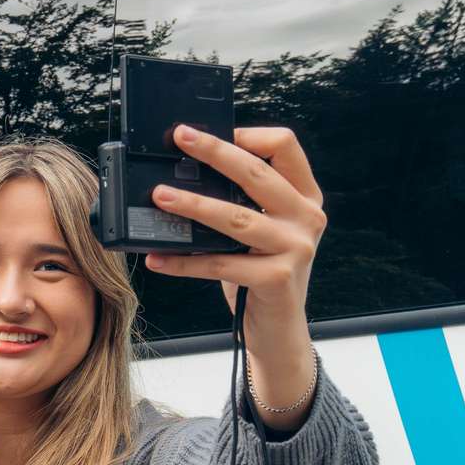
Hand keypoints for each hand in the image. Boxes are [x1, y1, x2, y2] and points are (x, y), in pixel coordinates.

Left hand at [142, 126, 323, 338]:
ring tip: (160, 196)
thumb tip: (186, 172)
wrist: (278, 330)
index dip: (249, 134)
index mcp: (305, 197)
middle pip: (257, 173)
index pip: (285, 146)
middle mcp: (307, 217)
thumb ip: (243, 201)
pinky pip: (220, 264)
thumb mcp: (261, 230)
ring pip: (235, 218)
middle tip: (181, 138)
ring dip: (193, 205)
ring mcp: (296, 248)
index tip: (211, 134)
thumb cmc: (260, 274)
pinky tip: (158, 257)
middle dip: (215, 152)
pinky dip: (184, 262)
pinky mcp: (277, 279)